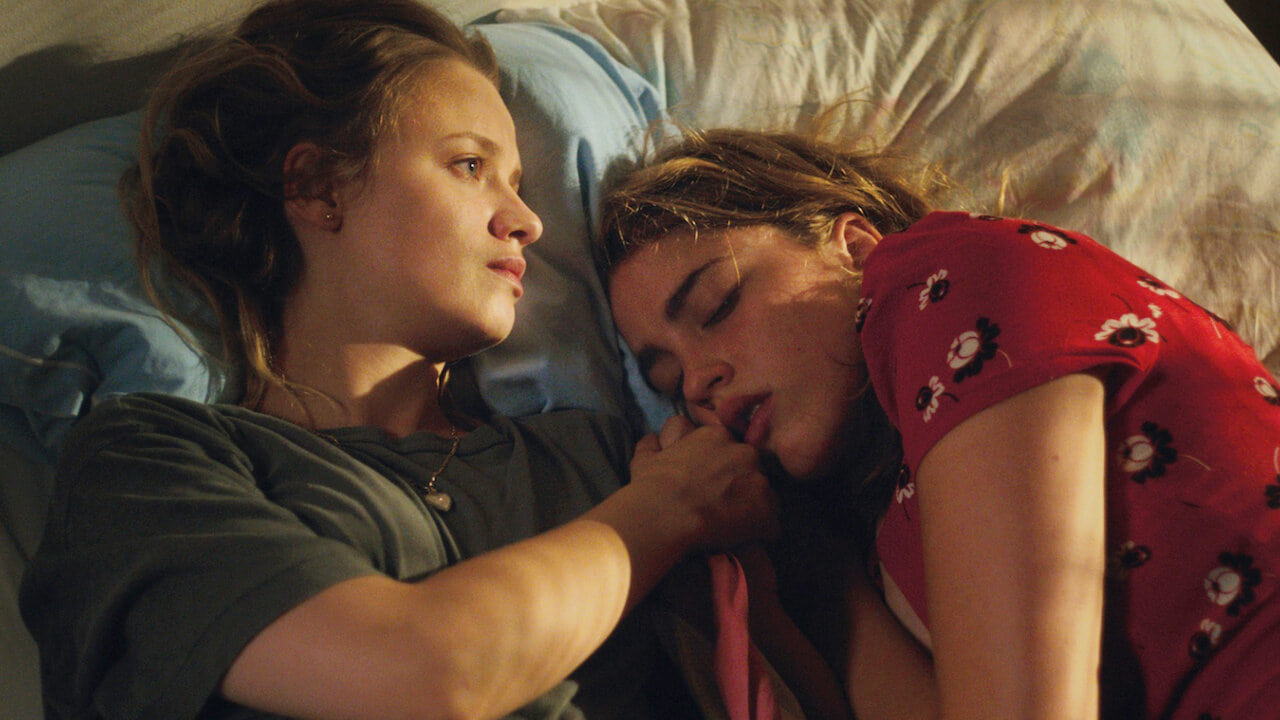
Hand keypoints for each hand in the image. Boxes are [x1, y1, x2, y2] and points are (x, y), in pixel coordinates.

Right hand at [629, 416, 778, 551]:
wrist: (664, 514)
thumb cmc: (652, 487)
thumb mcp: (646, 458)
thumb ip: (654, 445)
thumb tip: (654, 439)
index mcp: (717, 436)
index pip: (731, 451)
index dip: (723, 471)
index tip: (712, 486)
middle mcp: (744, 453)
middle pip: (751, 471)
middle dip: (741, 487)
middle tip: (722, 507)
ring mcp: (759, 481)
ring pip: (764, 497)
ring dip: (752, 510)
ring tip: (731, 527)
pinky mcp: (766, 512)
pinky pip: (770, 525)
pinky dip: (759, 534)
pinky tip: (741, 541)